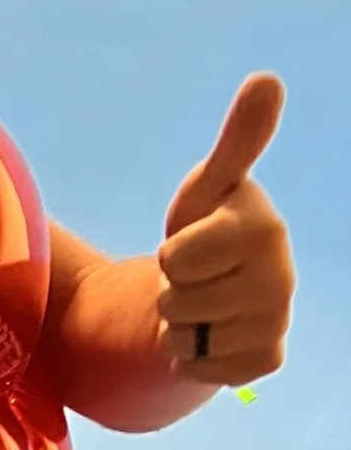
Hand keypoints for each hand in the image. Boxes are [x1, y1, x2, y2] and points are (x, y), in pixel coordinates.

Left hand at [157, 75, 293, 384]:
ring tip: (201, 303)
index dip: (169, 254)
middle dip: (172, 291)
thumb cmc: (208, 226)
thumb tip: (268, 79)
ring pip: (185, 338)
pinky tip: (210, 334)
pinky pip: (201, 369)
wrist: (217, 289)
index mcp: (262, 229)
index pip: (175, 259)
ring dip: (177, 325)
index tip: (190, 244)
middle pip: (176, 301)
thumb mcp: (208, 185)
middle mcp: (280, 278)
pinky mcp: (267, 359)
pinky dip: (190, 357)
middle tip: (195, 277)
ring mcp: (277, 322)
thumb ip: (237, 140)